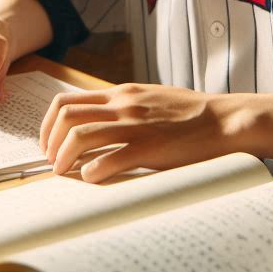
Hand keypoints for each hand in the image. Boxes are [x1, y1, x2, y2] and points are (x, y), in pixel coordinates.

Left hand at [39, 83, 239, 182]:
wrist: (224, 120)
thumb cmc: (191, 114)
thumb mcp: (149, 99)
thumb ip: (123, 107)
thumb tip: (97, 123)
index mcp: (121, 93)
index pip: (68, 100)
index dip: (49, 124)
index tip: (48, 143)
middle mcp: (123, 104)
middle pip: (66, 115)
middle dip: (50, 140)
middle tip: (51, 160)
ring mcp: (135, 125)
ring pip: (80, 135)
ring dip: (63, 156)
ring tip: (62, 172)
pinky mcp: (150, 146)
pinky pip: (110, 158)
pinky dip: (93, 171)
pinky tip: (91, 178)